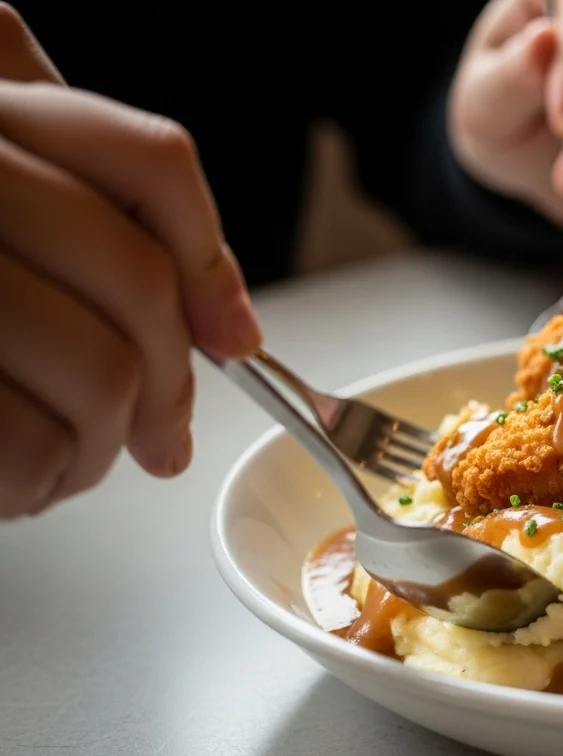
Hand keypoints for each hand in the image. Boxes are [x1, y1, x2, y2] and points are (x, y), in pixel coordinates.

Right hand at [0, 4, 259, 517]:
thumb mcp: (3, 206)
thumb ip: (88, 204)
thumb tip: (224, 314)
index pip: (150, 160)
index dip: (211, 260)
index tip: (232, 335)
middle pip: (138, 278)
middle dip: (169, 380)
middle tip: (163, 434)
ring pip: (101, 370)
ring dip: (104, 443)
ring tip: (72, 459)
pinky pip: (28, 439)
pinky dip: (40, 482)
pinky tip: (22, 479)